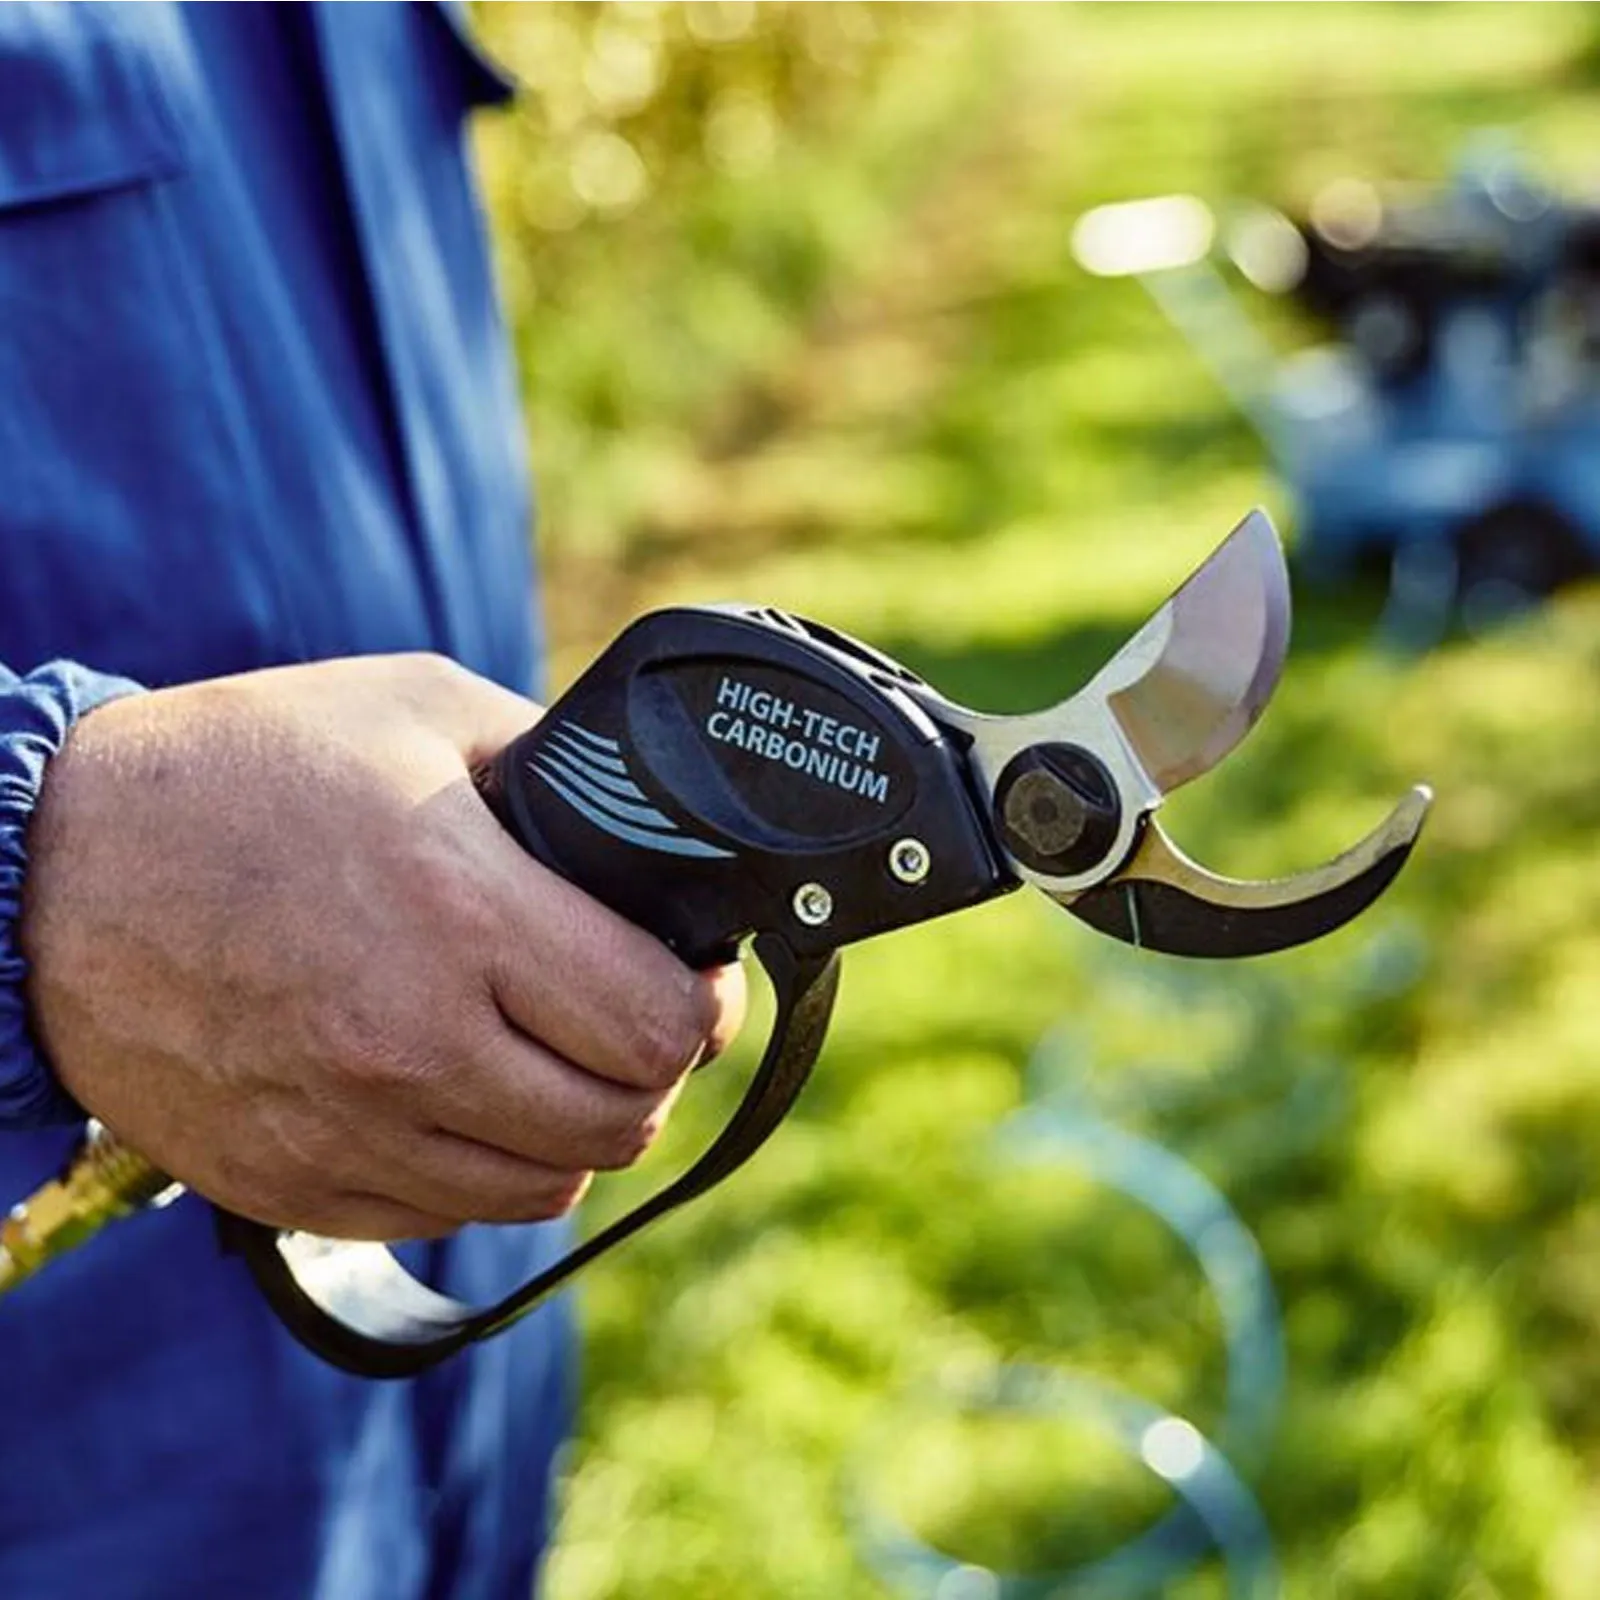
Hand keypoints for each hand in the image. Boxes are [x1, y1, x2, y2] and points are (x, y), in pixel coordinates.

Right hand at [20, 655, 744, 1239]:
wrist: (48, 868)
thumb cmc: (244, 768)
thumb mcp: (417, 708)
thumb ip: (549, 763)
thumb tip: (649, 819)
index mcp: (458, 909)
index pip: (657, 1025)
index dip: (704, 1008)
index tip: (695, 984)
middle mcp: (409, 1040)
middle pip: (618, 1122)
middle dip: (652, 1072)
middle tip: (632, 1022)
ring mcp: (346, 1126)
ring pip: (543, 1188)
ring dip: (575, 1130)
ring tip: (556, 1064)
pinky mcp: (290, 1181)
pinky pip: (445, 1216)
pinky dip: (482, 1169)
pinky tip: (465, 1100)